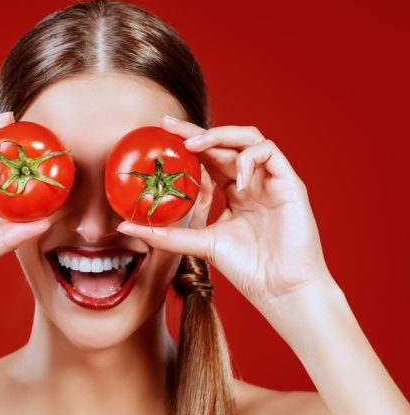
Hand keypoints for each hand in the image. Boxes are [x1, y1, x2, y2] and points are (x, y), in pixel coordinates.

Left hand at [116, 114, 333, 312]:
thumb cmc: (247, 269)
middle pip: (223, 142)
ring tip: (193, 146)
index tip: (158, 134)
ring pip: (248, 138)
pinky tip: (234, 180)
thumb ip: (165, 234)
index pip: (208, 157)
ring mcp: (271, 180)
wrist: (280, 290)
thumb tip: (124, 225)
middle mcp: (252, 181)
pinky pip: (269, 152)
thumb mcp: (199, 244)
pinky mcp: (290, 183)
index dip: (186, 143)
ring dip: (219, 136)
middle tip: (166, 124)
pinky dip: (248, 159)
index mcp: (233, 191)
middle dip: (194, 131)